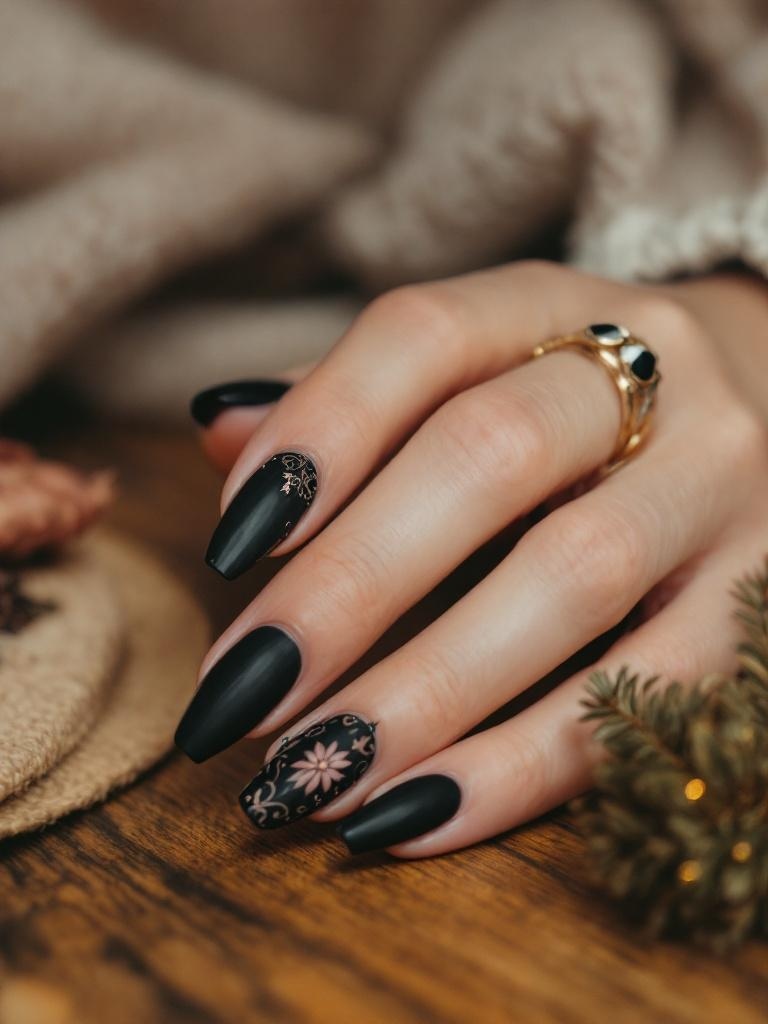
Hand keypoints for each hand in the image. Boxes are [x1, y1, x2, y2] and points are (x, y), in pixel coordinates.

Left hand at [178, 261, 767, 856]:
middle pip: (488, 460)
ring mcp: (722, 482)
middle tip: (243, 692)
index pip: (421, 337)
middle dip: (350, 588)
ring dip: (423, 693)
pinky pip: (653, 689)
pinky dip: (525, 764)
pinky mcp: (767, 591)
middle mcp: (656, 374)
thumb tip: (223, 437)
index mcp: (552, 304)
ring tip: (309, 774)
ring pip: (573, 580)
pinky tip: (412, 814)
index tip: (228, 547)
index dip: (316, 435)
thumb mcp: (476, 364)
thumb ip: (353, 397)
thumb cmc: (576, 396)